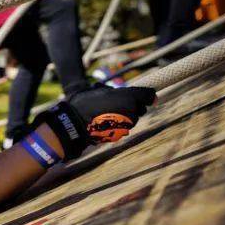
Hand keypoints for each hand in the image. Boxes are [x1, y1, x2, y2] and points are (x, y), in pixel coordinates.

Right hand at [35, 84, 156, 159]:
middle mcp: (132, 111)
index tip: (143, 94)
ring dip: (125, 114)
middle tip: (117, 102)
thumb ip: (119, 91)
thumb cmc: (86, 103)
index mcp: (129, 97)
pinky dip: (118, 123)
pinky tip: (106, 121)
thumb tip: (128, 93)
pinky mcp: (121, 134)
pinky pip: (124, 126)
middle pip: (141, 107)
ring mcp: (127, 124)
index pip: (148, 95)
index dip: (146, 94)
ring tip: (108, 112)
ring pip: (133, 118)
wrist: (75, 123)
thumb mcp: (101, 90)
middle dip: (133, 105)